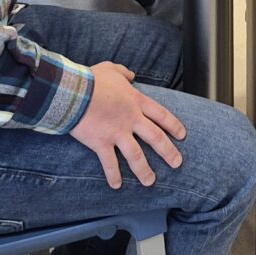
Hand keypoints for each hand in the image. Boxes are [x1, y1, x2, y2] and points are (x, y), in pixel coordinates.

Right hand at [70, 60, 186, 189]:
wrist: (73, 92)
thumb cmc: (91, 80)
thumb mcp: (111, 69)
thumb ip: (124, 72)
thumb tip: (131, 74)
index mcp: (136, 101)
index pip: (161, 115)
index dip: (173, 125)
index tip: (182, 135)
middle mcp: (131, 119)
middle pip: (155, 138)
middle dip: (168, 152)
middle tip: (177, 163)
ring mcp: (117, 133)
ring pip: (136, 156)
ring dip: (144, 170)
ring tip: (150, 181)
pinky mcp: (101, 143)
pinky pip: (110, 163)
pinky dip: (113, 175)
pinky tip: (117, 185)